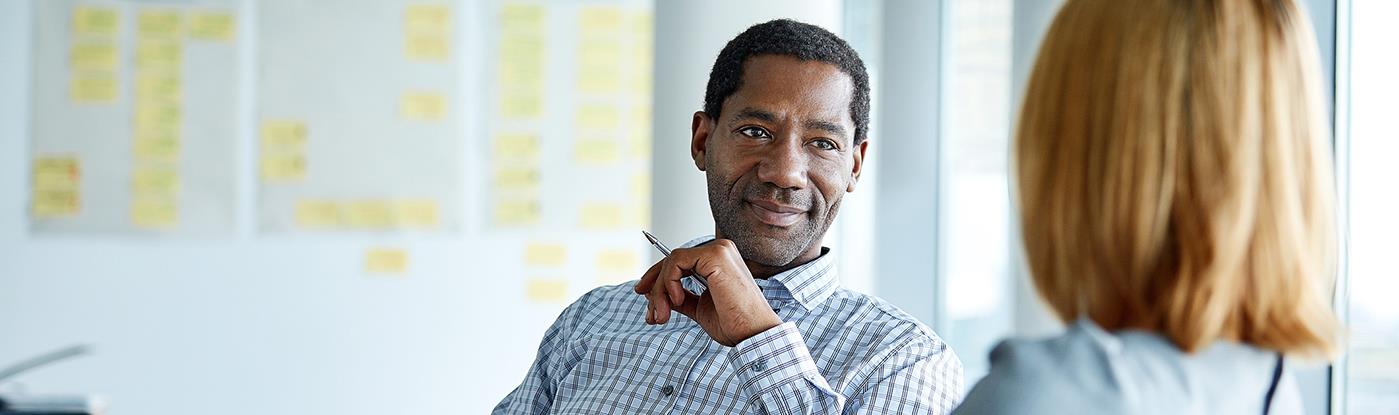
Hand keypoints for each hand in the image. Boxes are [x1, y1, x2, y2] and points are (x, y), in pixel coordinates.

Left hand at [633, 239, 782, 346]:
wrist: (753, 334)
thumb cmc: (734, 324)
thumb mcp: (699, 308)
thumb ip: (681, 297)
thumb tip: (655, 295)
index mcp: (719, 260)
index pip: (680, 261)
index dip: (657, 277)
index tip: (642, 295)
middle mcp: (720, 250)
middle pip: (672, 260)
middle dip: (654, 287)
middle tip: (650, 313)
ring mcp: (718, 250)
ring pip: (671, 262)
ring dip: (659, 290)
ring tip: (661, 315)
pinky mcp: (715, 256)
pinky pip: (676, 262)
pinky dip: (669, 283)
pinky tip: (677, 301)